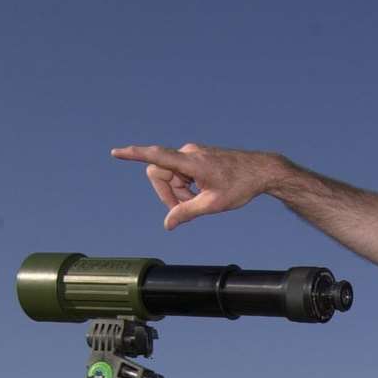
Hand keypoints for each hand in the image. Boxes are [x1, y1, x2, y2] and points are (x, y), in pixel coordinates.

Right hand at [110, 143, 284, 229]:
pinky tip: (203, 193)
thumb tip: (168, 225)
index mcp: (191, 162)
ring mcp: (192, 153)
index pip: (156, 156)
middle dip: (167, 194)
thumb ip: (187, 213)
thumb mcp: (212, 204)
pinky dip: (186, 186)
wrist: (261, 171)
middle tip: (184, 210)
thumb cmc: (240, 186)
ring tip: (200, 201)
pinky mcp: (197, 157)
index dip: (134, 155)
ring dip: (178, 192)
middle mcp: (188, 153)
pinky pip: (181, 173)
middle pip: (160, 174)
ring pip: (171, 175)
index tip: (116, 153)